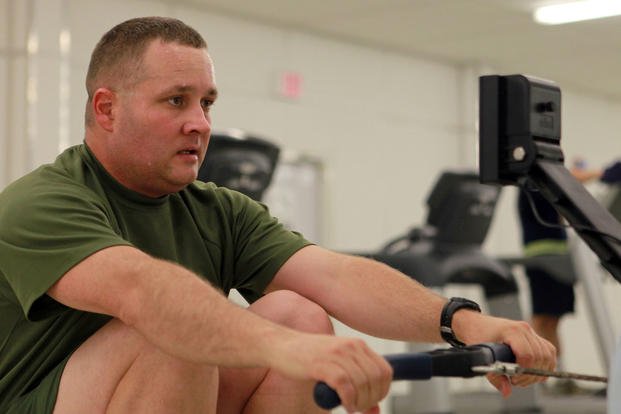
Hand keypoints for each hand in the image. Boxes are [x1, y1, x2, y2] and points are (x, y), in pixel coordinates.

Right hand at [269, 333, 392, 412]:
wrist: (281, 345)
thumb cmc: (309, 359)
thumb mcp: (338, 367)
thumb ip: (358, 384)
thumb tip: (376, 411)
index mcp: (357, 345)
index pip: (386, 371)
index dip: (383, 391)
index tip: (371, 401)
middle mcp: (351, 346)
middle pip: (376, 379)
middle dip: (371, 399)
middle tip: (358, 407)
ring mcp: (336, 354)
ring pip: (362, 384)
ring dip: (360, 403)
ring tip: (350, 407)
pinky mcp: (322, 364)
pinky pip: (345, 386)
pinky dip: (349, 400)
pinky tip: (344, 405)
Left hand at [452, 313, 556, 396]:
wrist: (476, 325)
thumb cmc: (478, 337)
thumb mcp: (483, 357)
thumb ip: (495, 376)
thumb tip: (507, 392)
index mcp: (511, 331)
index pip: (527, 355)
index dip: (523, 371)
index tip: (513, 379)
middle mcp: (525, 330)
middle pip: (540, 358)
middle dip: (530, 375)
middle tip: (516, 381)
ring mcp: (531, 332)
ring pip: (548, 356)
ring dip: (538, 372)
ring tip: (522, 377)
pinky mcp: (535, 337)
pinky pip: (549, 353)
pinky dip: (544, 366)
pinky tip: (531, 372)